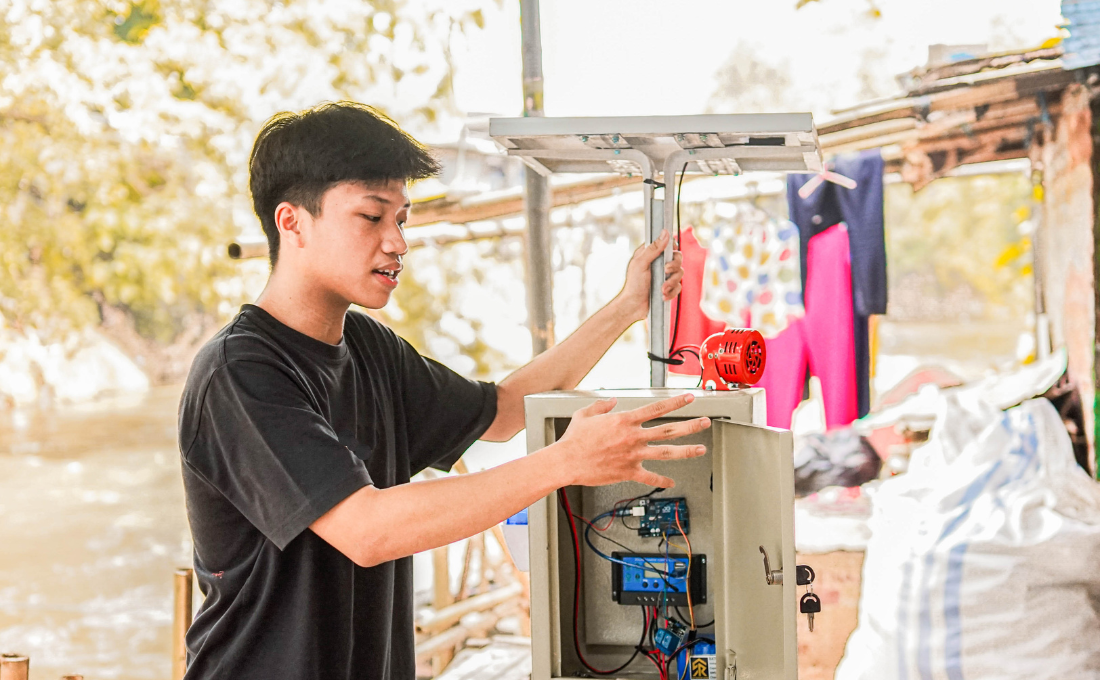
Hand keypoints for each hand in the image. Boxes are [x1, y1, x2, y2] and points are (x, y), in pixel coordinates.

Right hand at [551, 393, 710, 487]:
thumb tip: (612, 402)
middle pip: (669, 430)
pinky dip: (662, 480)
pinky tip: (672, 482)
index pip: (657, 408)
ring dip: (686, 451)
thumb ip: (601, 406)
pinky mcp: (628, 472)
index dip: (676, 402)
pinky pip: (650, 477)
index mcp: (624, 420)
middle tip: (706, 422)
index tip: (690, 398)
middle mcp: (633, 437)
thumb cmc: (574, 439)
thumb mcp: (585, 414)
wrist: (566, 461)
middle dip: (690, 426)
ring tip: (701, 449)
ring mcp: (633, 455)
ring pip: (666, 452)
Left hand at [616, 230, 683, 322]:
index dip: (672, 247)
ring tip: (662, 289)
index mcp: (651, 254)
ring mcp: (665, 276)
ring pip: (680, 273)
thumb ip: (654, 248)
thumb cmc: (633, 284)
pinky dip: (672, 292)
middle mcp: (659, 263)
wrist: (634, 306)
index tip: (671, 252)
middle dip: (674, 265)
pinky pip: (679, 287)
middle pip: (678, 257)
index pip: (668, 244)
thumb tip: (665, 233)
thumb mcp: (641, 263)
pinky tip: (662, 295)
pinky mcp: (669, 287)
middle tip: (666, 270)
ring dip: (672, 282)